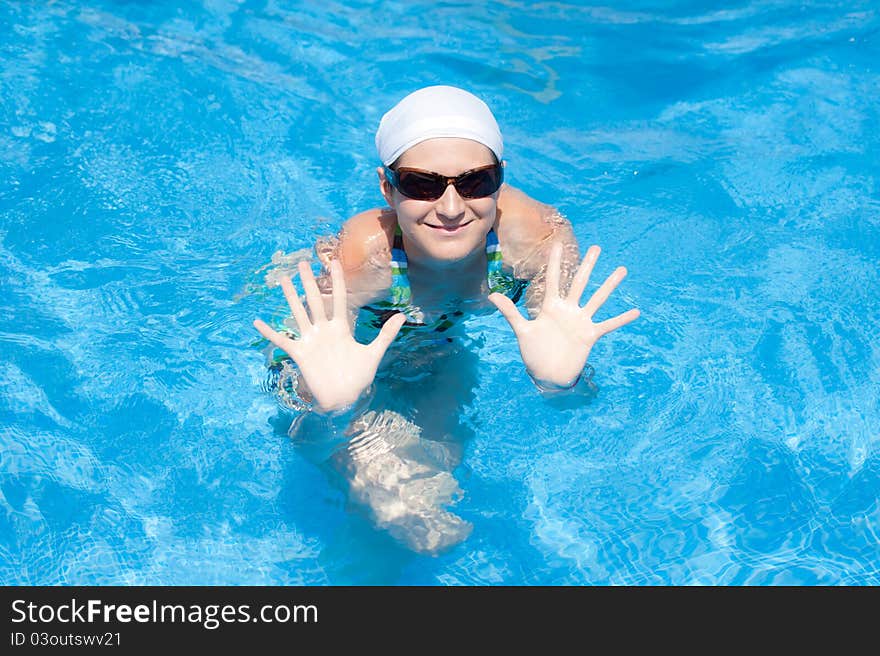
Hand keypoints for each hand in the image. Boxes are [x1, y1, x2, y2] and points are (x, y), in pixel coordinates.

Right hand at [253, 259, 405, 412]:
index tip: (333, 262)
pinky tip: (257, 322)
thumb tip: (403, 316)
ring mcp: (311, 341)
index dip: (336, 281)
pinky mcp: (300, 354)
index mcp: (341, 328)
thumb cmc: (358, 376)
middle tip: (302, 263)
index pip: (338, 299)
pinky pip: (283, 341)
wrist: (345, 398)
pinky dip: (269, 333)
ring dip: (290, 298)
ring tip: (283, 280)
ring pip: (298, 314)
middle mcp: (324, 330)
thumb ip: (386, 334)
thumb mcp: (374, 353)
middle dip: (309, 282)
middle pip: (315, 301)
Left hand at [488, 242, 639, 387]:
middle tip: (597, 247)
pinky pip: (608, 325)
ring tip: (622, 270)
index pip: (554, 280)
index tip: (559, 244)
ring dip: (610, 286)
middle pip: (580, 283)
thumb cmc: (533, 352)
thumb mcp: (521, 331)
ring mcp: (580, 321)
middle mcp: (568, 310)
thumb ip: (510, 312)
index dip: (556, 263)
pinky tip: (636, 312)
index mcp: (550, 307)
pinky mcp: (590, 335)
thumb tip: (492, 295)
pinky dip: (621, 319)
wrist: (547, 374)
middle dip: (588, 266)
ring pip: (598, 299)